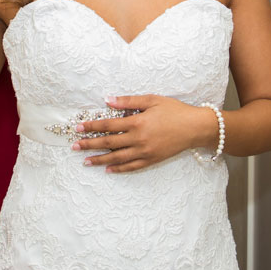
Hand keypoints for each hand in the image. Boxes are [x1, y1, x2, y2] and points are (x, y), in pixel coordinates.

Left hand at [74, 95, 212, 172]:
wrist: (195, 127)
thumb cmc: (175, 110)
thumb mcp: (152, 100)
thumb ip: (129, 101)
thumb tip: (108, 100)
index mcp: (137, 122)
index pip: (108, 125)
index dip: (92, 127)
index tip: (78, 128)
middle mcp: (138, 139)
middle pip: (108, 143)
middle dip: (90, 145)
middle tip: (75, 147)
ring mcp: (145, 152)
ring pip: (117, 158)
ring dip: (100, 160)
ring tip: (86, 161)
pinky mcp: (152, 160)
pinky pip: (131, 167)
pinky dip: (119, 169)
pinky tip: (108, 170)